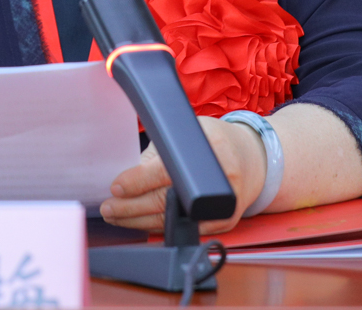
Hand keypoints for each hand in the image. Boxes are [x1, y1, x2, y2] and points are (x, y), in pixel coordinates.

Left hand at [99, 116, 265, 233]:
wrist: (253, 160)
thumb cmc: (215, 142)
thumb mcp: (191, 132)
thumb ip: (164, 150)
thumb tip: (130, 173)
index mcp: (209, 151)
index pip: (165, 171)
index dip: (137, 181)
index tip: (116, 186)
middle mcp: (218, 181)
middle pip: (165, 200)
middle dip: (131, 207)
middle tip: (108, 207)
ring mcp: (222, 206)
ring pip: (172, 220)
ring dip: (139, 220)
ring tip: (116, 215)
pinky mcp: (222, 222)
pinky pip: (184, 228)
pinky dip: (159, 227)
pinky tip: (140, 222)